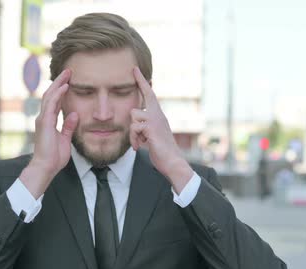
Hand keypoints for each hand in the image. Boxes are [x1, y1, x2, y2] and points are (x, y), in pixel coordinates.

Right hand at [20, 69, 78, 197]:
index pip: (55, 101)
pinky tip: (65, 86)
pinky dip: (58, 94)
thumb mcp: (65, 139)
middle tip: (68, 71)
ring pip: (49, 96)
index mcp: (49, 121)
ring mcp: (43, 119)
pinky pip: (51, 104)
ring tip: (67, 73)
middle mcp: (44, 117)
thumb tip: (74, 115)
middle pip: (51, 94)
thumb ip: (68, 127)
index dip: (61, 90)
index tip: (69, 80)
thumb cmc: (54, 157)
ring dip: (59, 83)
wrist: (46, 167)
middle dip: (59, 82)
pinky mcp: (44, 122)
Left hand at [130, 67, 192, 192]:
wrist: (172, 162)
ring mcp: (155, 120)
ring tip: (139, 142)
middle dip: (139, 87)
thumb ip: (146, 127)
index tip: (136, 70)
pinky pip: (134, 128)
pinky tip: (139, 147)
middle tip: (134, 69)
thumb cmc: (162, 151)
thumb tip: (137, 125)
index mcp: (158, 115)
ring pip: (133, 116)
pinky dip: (134, 140)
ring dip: (133, 132)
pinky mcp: (151, 128)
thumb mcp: (152, 136)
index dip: (142, 82)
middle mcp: (158, 114)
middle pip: (142, 99)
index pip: (150, 95)